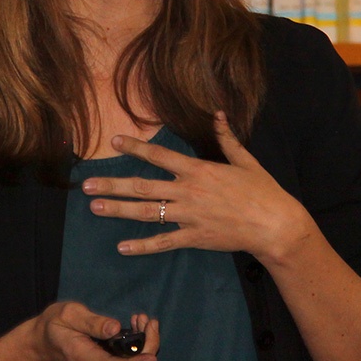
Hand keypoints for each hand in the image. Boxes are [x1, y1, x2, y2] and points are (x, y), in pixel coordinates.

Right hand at [30, 303, 159, 360]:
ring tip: (141, 321)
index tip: (152, 356)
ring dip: (144, 349)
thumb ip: (91, 322)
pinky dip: (138, 356)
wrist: (42, 348)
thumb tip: (115, 328)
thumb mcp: (68, 314)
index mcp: (80, 356)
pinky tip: (137, 334)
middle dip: (147, 347)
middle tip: (148, 320)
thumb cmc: (54, 325)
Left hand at [82, 112, 315, 263]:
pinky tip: (122, 247)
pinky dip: (142, 246)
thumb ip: (226, 138)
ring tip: (95, 208)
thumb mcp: (245, 160)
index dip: (135, 148)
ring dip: (118, 210)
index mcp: (199, 170)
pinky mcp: (194, 237)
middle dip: (112, 184)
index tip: (114, 143)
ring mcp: (189, 216)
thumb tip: (218, 113)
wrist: (275, 224)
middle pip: (142, 186)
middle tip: (86, 185)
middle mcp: (188, 192)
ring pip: (146, 213)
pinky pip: (163, 242)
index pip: (160, 156)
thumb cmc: (262, 190)